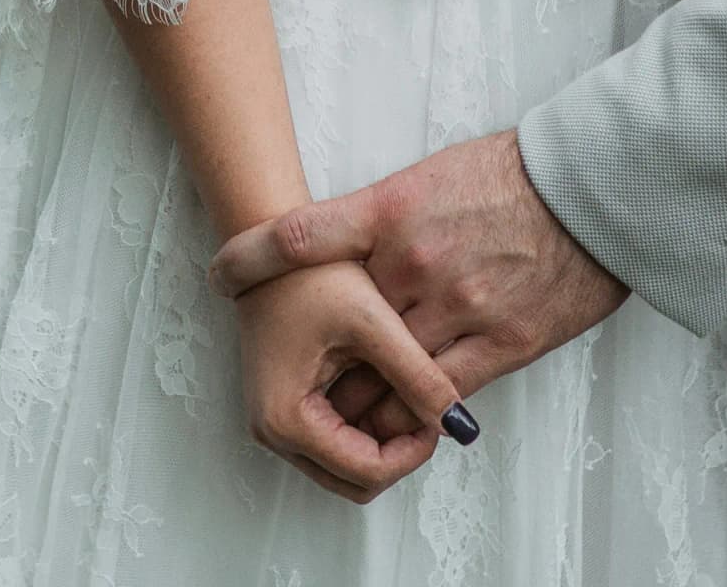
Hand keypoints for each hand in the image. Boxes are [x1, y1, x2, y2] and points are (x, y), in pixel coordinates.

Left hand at [209, 130, 627, 412]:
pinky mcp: (500, 344)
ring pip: (382, 376)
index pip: (298, 236)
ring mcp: (457, 307)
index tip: (221, 275)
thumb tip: (339, 247)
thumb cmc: (511, 177)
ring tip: (335, 414)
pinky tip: (399, 420)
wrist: (592, 194)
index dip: (249, 259)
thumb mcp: (431, 177)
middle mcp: (414, 264)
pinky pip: (438, 397)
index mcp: (392, 212)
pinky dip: (412, 413)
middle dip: (309, 353)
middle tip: (285, 367)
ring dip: (355, 399)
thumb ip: (381, 218)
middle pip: (337, 327)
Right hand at [231, 258, 460, 502]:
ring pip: (345, 467)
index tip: (437, 413)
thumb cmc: (309, 274)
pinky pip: (333, 443)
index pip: (367, 471)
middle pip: (354, 481)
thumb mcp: (371, 321)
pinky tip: (384, 388)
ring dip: (382, 444)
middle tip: (425, 408)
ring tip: (406, 393)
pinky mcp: (285, 409)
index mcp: (287, 418)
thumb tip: (457, 424)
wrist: (270, 246)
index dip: (413, 451)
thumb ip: (418, 376)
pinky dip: (365, 429)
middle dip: (398, 454)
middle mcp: (272, 432)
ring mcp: (275, 423)